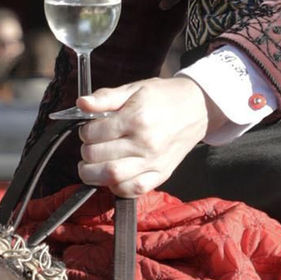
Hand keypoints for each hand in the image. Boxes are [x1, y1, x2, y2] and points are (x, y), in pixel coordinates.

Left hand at [77, 76, 210, 196]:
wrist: (198, 108)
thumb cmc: (165, 97)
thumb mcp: (134, 89)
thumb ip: (106, 97)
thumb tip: (82, 103)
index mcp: (136, 119)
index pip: (93, 134)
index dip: (85, 132)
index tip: (89, 129)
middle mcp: (145, 144)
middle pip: (97, 156)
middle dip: (86, 152)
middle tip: (91, 145)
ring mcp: (154, 162)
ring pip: (111, 177)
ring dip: (93, 174)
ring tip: (92, 165)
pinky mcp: (161, 175)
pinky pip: (132, 190)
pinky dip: (116, 187)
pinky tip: (113, 176)